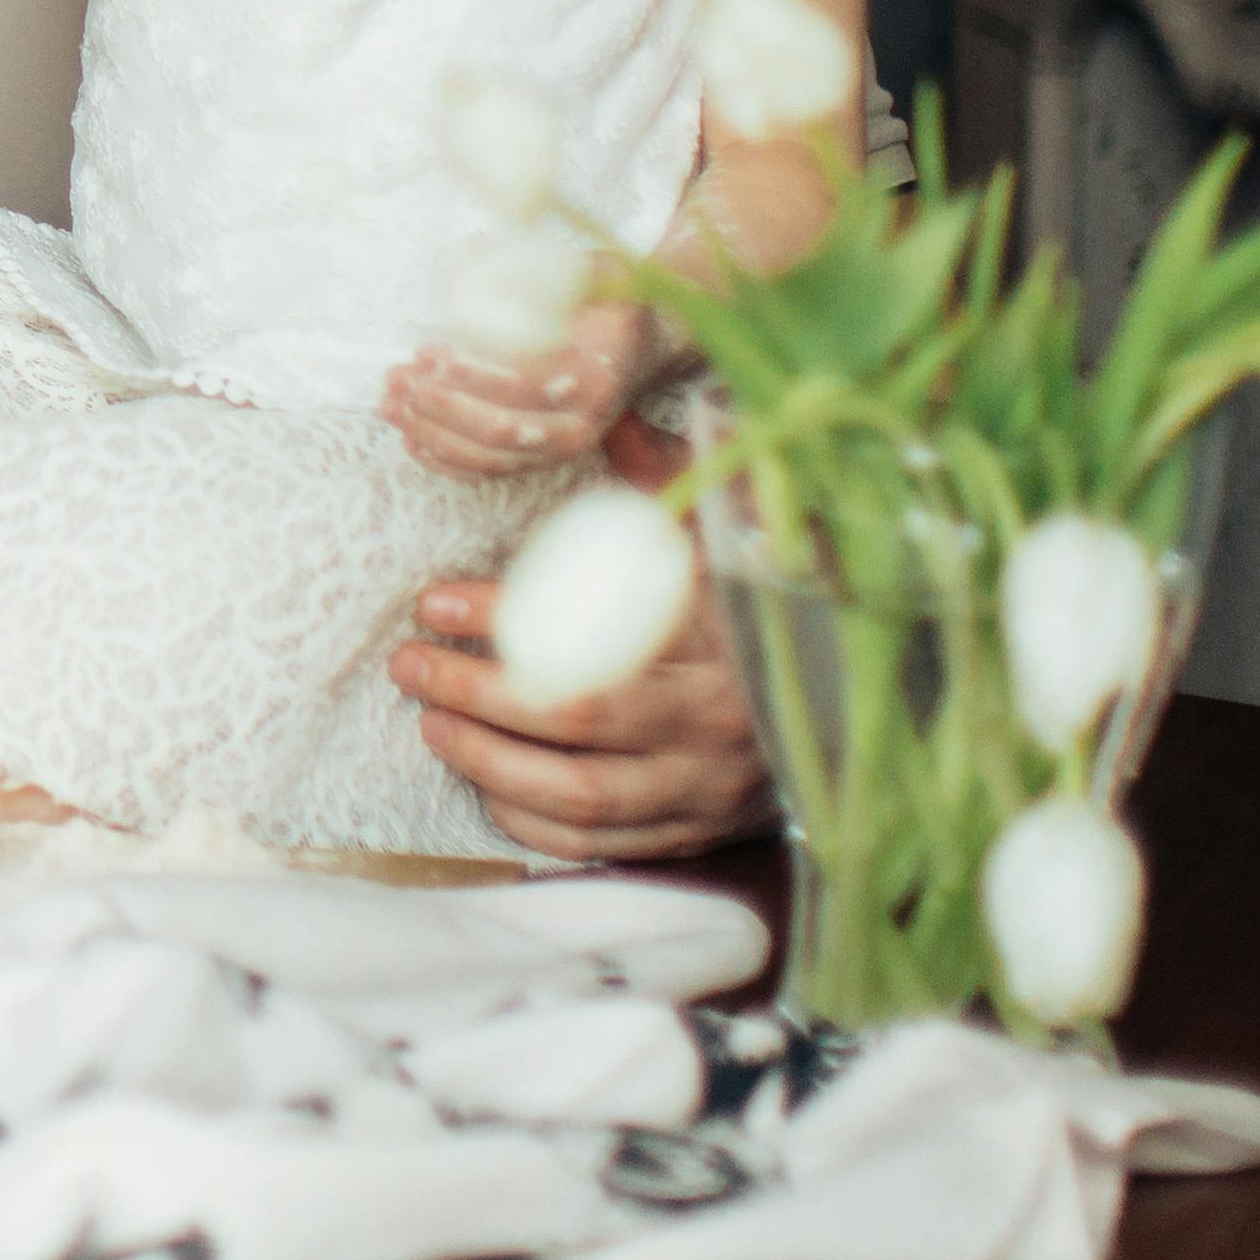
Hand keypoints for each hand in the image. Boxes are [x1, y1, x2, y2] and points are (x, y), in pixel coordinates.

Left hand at [381, 295, 647, 480]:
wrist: (641, 348)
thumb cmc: (610, 305)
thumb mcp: (599, 274)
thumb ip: (555, 271)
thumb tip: (478, 253)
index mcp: (597, 378)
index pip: (526, 386)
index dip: (472, 375)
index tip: (429, 353)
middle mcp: (583, 426)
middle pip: (501, 430)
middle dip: (440, 406)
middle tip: (397, 376)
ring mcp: (562, 450)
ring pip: (489, 458)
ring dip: (432, 432)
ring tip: (389, 402)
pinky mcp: (543, 461)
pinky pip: (489, 472)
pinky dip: (446, 460)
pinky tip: (411, 437)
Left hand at [390, 413, 772, 859]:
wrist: (849, 712)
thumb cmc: (755, 607)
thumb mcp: (720, 535)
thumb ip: (665, 479)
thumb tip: (605, 415)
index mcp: (722, 639)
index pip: (596, 637)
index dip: (504, 620)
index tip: (436, 599)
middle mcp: (716, 723)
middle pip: (576, 722)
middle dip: (476, 693)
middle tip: (411, 664)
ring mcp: (705, 789)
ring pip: (579, 797)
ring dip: (488, 763)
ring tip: (431, 721)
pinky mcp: (691, 834)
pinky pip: (595, 845)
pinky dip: (529, 822)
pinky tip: (484, 784)